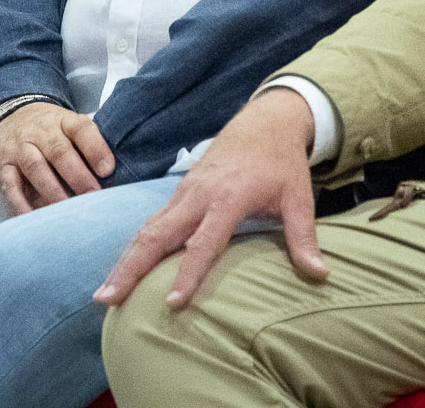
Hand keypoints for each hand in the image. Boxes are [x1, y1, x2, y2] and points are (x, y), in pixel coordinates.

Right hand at [0, 101, 114, 215]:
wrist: (8, 117)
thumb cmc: (50, 131)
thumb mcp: (69, 126)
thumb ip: (88, 145)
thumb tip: (117, 176)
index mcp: (64, 121)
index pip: (81, 129)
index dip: (95, 148)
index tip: (108, 170)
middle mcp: (41, 132)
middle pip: (58, 151)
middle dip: (77, 175)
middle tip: (93, 196)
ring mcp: (20, 148)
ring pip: (35, 167)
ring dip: (52, 190)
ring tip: (67, 210)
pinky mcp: (3, 165)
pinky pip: (10, 184)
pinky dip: (20, 201)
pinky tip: (31, 215)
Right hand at [96, 87, 322, 308]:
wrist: (263, 121)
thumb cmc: (281, 163)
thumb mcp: (299, 197)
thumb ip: (304, 237)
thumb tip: (320, 276)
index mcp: (227, 198)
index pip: (204, 242)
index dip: (188, 273)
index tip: (173, 303)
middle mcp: (198, 195)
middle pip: (156, 235)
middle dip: (130, 268)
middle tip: (107, 299)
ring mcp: (184, 193)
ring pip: (146, 229)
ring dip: (124, 261)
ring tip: (104, 294)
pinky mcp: (179, 193)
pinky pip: (151, 222)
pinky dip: (133, 247)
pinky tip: (122, 270)